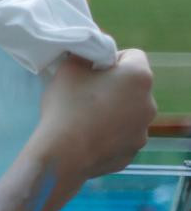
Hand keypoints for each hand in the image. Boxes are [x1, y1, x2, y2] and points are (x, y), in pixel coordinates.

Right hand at [30, 49, 155, 184]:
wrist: (62, 154)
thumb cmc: (67, 106)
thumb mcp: (68, 69)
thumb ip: (82, 56)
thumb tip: (88, 56)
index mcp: (138, 77)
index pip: (132, 56)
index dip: (109, 60)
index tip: (90, 72)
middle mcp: (149, 103)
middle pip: (132, 87)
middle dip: (113, 88)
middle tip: (85, 96)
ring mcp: (142, 131)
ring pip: (128, 114)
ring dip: (113, 113)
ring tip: (85, 120)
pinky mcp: (132, 152)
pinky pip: (121, 138)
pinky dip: (109, 137)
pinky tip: (87, 139)